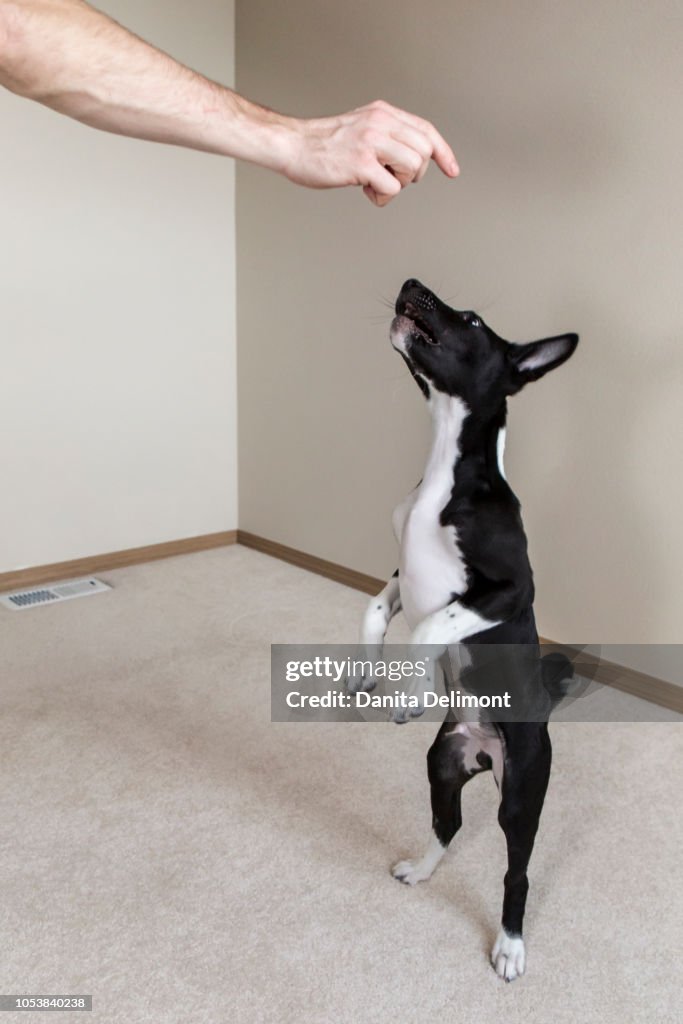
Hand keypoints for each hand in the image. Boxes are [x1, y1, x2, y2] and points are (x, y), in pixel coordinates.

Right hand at [282, 100, 458, 205]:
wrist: (292, 145)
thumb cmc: (323, 144)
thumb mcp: (361, 127)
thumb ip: (386, 136)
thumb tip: (413, 159)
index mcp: (382, 112)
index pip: (426, 130)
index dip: (443, 152)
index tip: (452, 170)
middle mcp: (380, 122)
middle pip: (424, 151)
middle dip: (415, 173)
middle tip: (392, 176)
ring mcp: (370, 142)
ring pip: (413, 168)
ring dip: (399, 184)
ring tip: (375, 182)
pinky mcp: (360, 163)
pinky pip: (392, 187)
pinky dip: (382, 196)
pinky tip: (365, 189)